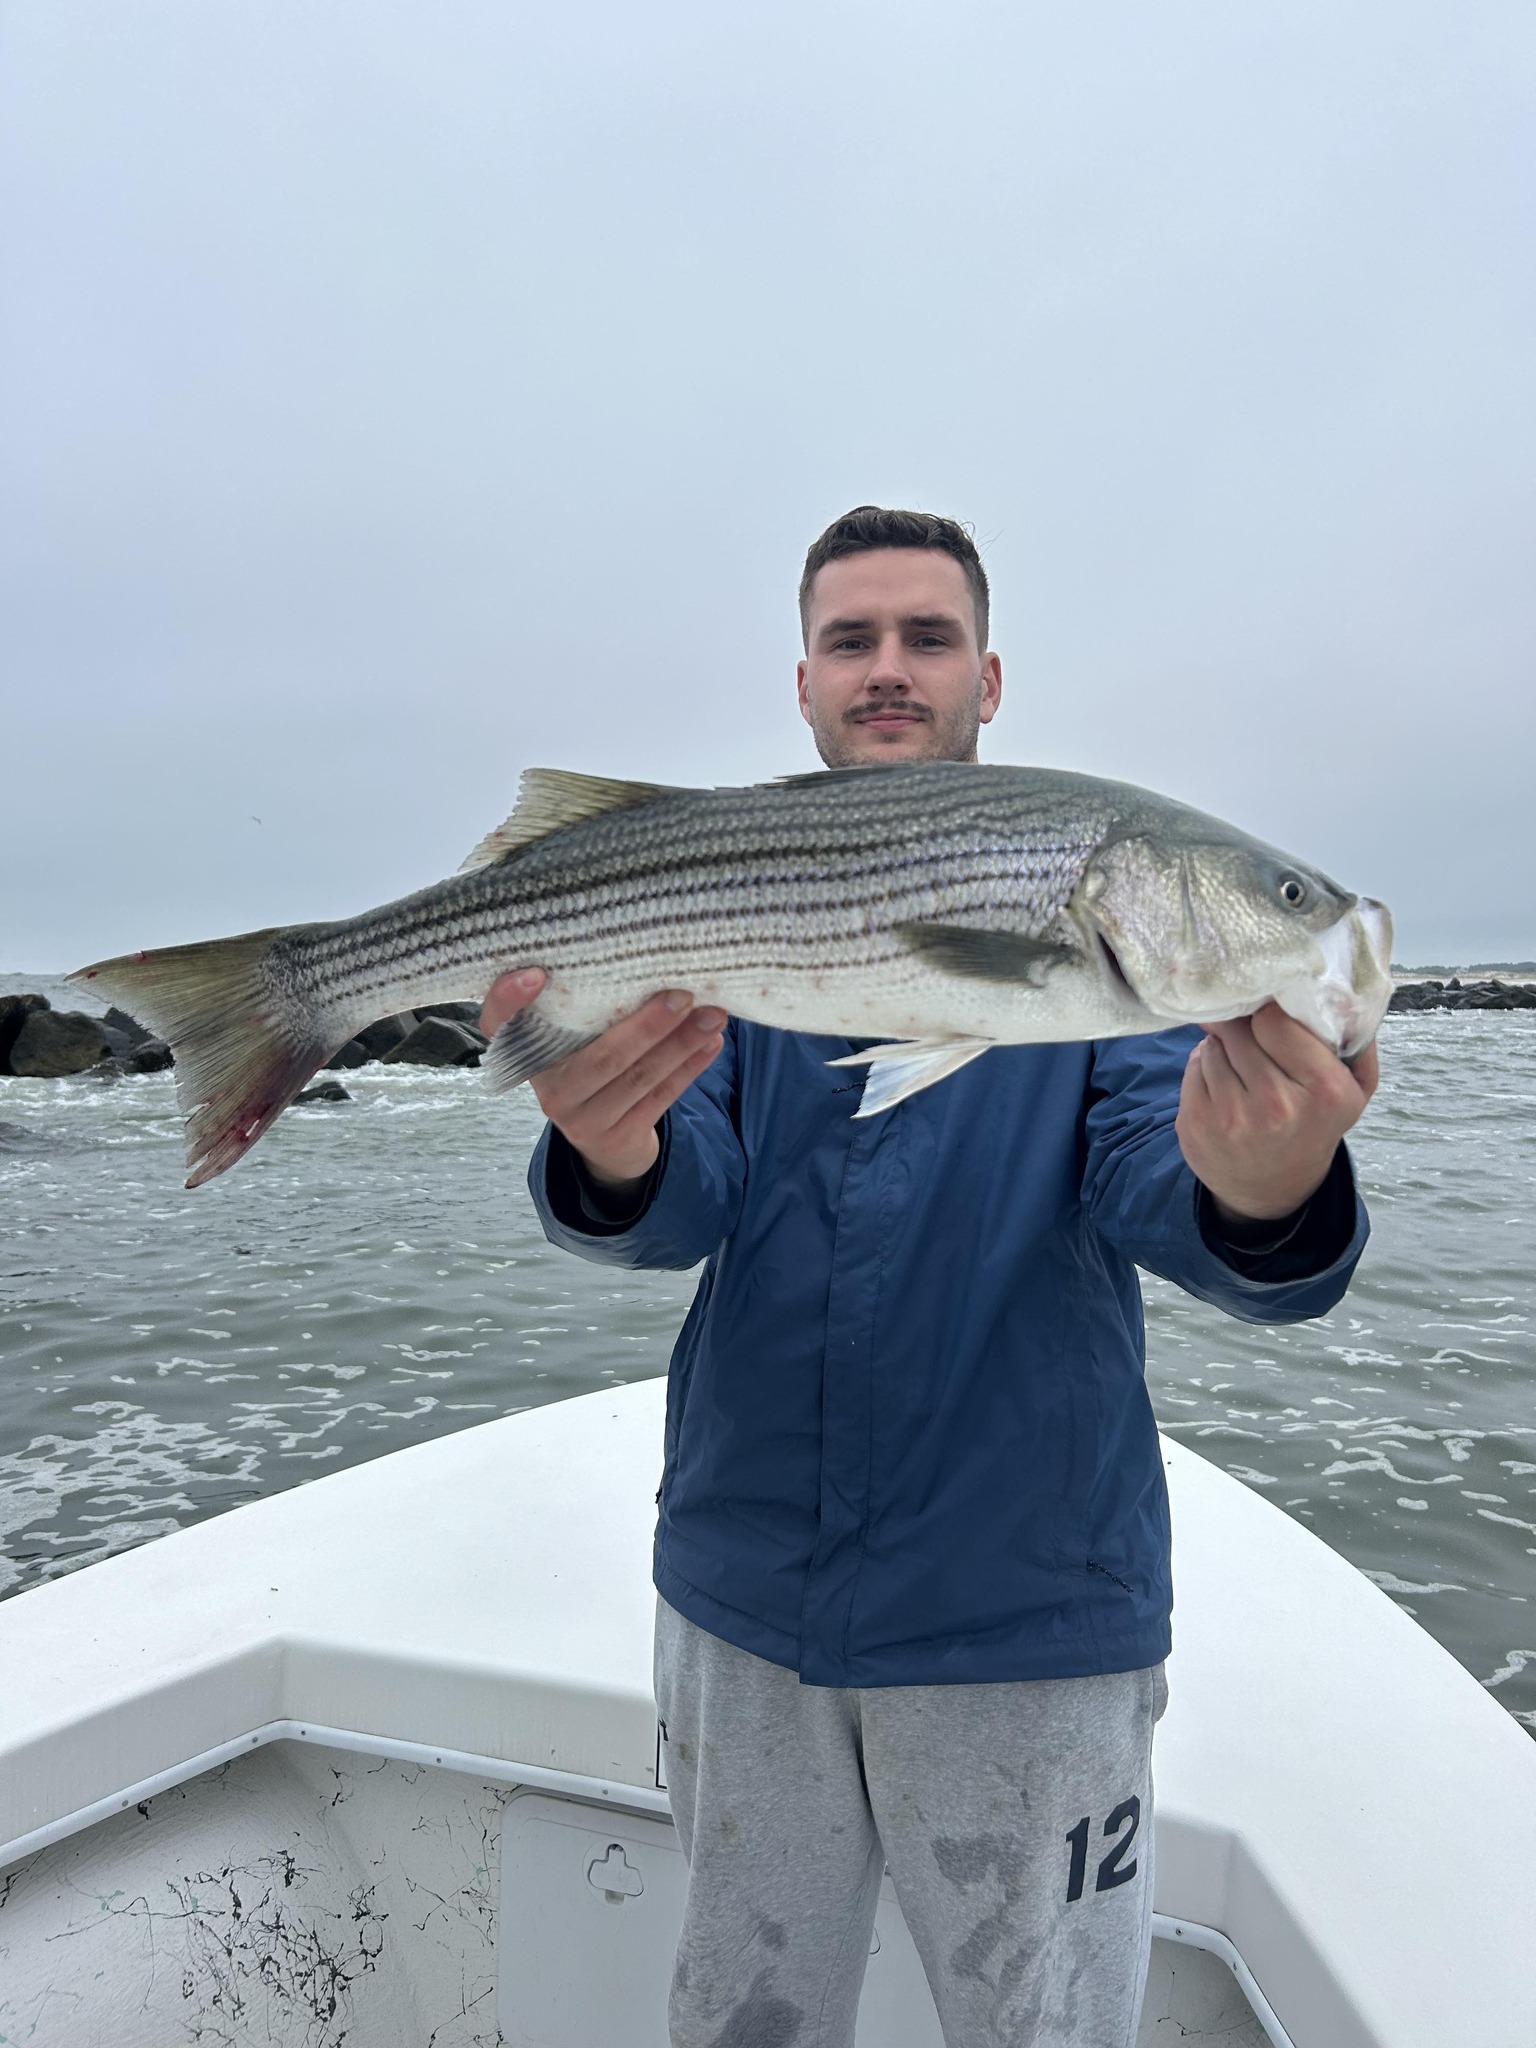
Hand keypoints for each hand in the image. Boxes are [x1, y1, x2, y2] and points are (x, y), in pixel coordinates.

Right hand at [480, 970, 726, 1191]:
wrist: (605, 1139)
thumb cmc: (589, 1064)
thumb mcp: (573, 1038)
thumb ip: (587, 1007)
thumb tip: (644, 954)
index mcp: (526, 1053)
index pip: (499, 1025)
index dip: (509, 1000)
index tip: (535, 973)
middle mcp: (548, 1089)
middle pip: (600, 1057)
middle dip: (647, 1025)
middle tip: (684, 994)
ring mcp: (581, 1119)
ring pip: (638, 1077)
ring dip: (680, 1044)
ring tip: (713, 1015)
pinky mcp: (616, 1137)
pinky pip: (658, 1098)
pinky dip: (689, 1068)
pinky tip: (711, 1043)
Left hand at [1175, 1001, 1379, 1224]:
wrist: (1272, 1190)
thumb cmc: (1315, 1126)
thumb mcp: (1355, 1091)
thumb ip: (1356, 1041)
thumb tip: (1337, 991)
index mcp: (1323, 1091)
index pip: (1275, 1021)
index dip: (1269, 1013)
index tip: (1270, 1017)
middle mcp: (1275, 1105)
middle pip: (1239, 1030)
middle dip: (1243, 1026)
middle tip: (1251, 1035)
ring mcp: (1230, 1118)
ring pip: (1213, 1045)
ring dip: (1223, 1046)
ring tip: (1241, 1065)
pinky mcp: (1194, 1124)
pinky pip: (1192, 1066)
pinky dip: (1204, 1066)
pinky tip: (1223, 1084)